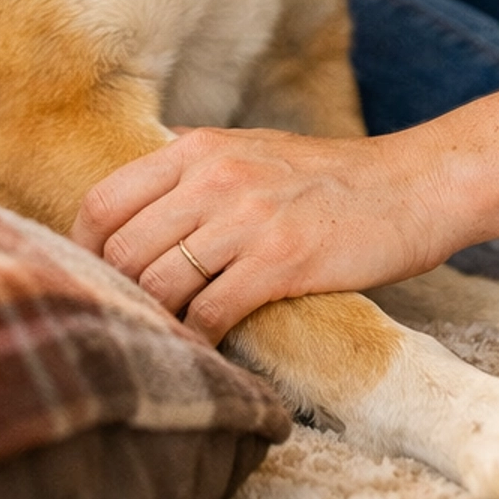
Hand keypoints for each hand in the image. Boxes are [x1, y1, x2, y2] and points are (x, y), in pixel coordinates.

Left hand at [70, 125, 456, 340]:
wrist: (413, 186)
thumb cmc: (329, 179)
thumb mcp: (252, 151)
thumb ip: (192, 171)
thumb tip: (130, 208)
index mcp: (200, 148)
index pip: (104, 202)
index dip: (84, 252)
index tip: (94, 283)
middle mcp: (216, 176)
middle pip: (124, 251)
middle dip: (120, 296)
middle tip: (134, 324)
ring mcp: (248, 218)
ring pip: (160, 284)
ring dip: (158, 321)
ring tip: (168, 341)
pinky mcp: (282, 261)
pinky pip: (210, 314)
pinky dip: (200, 342)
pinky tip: (210, 350)